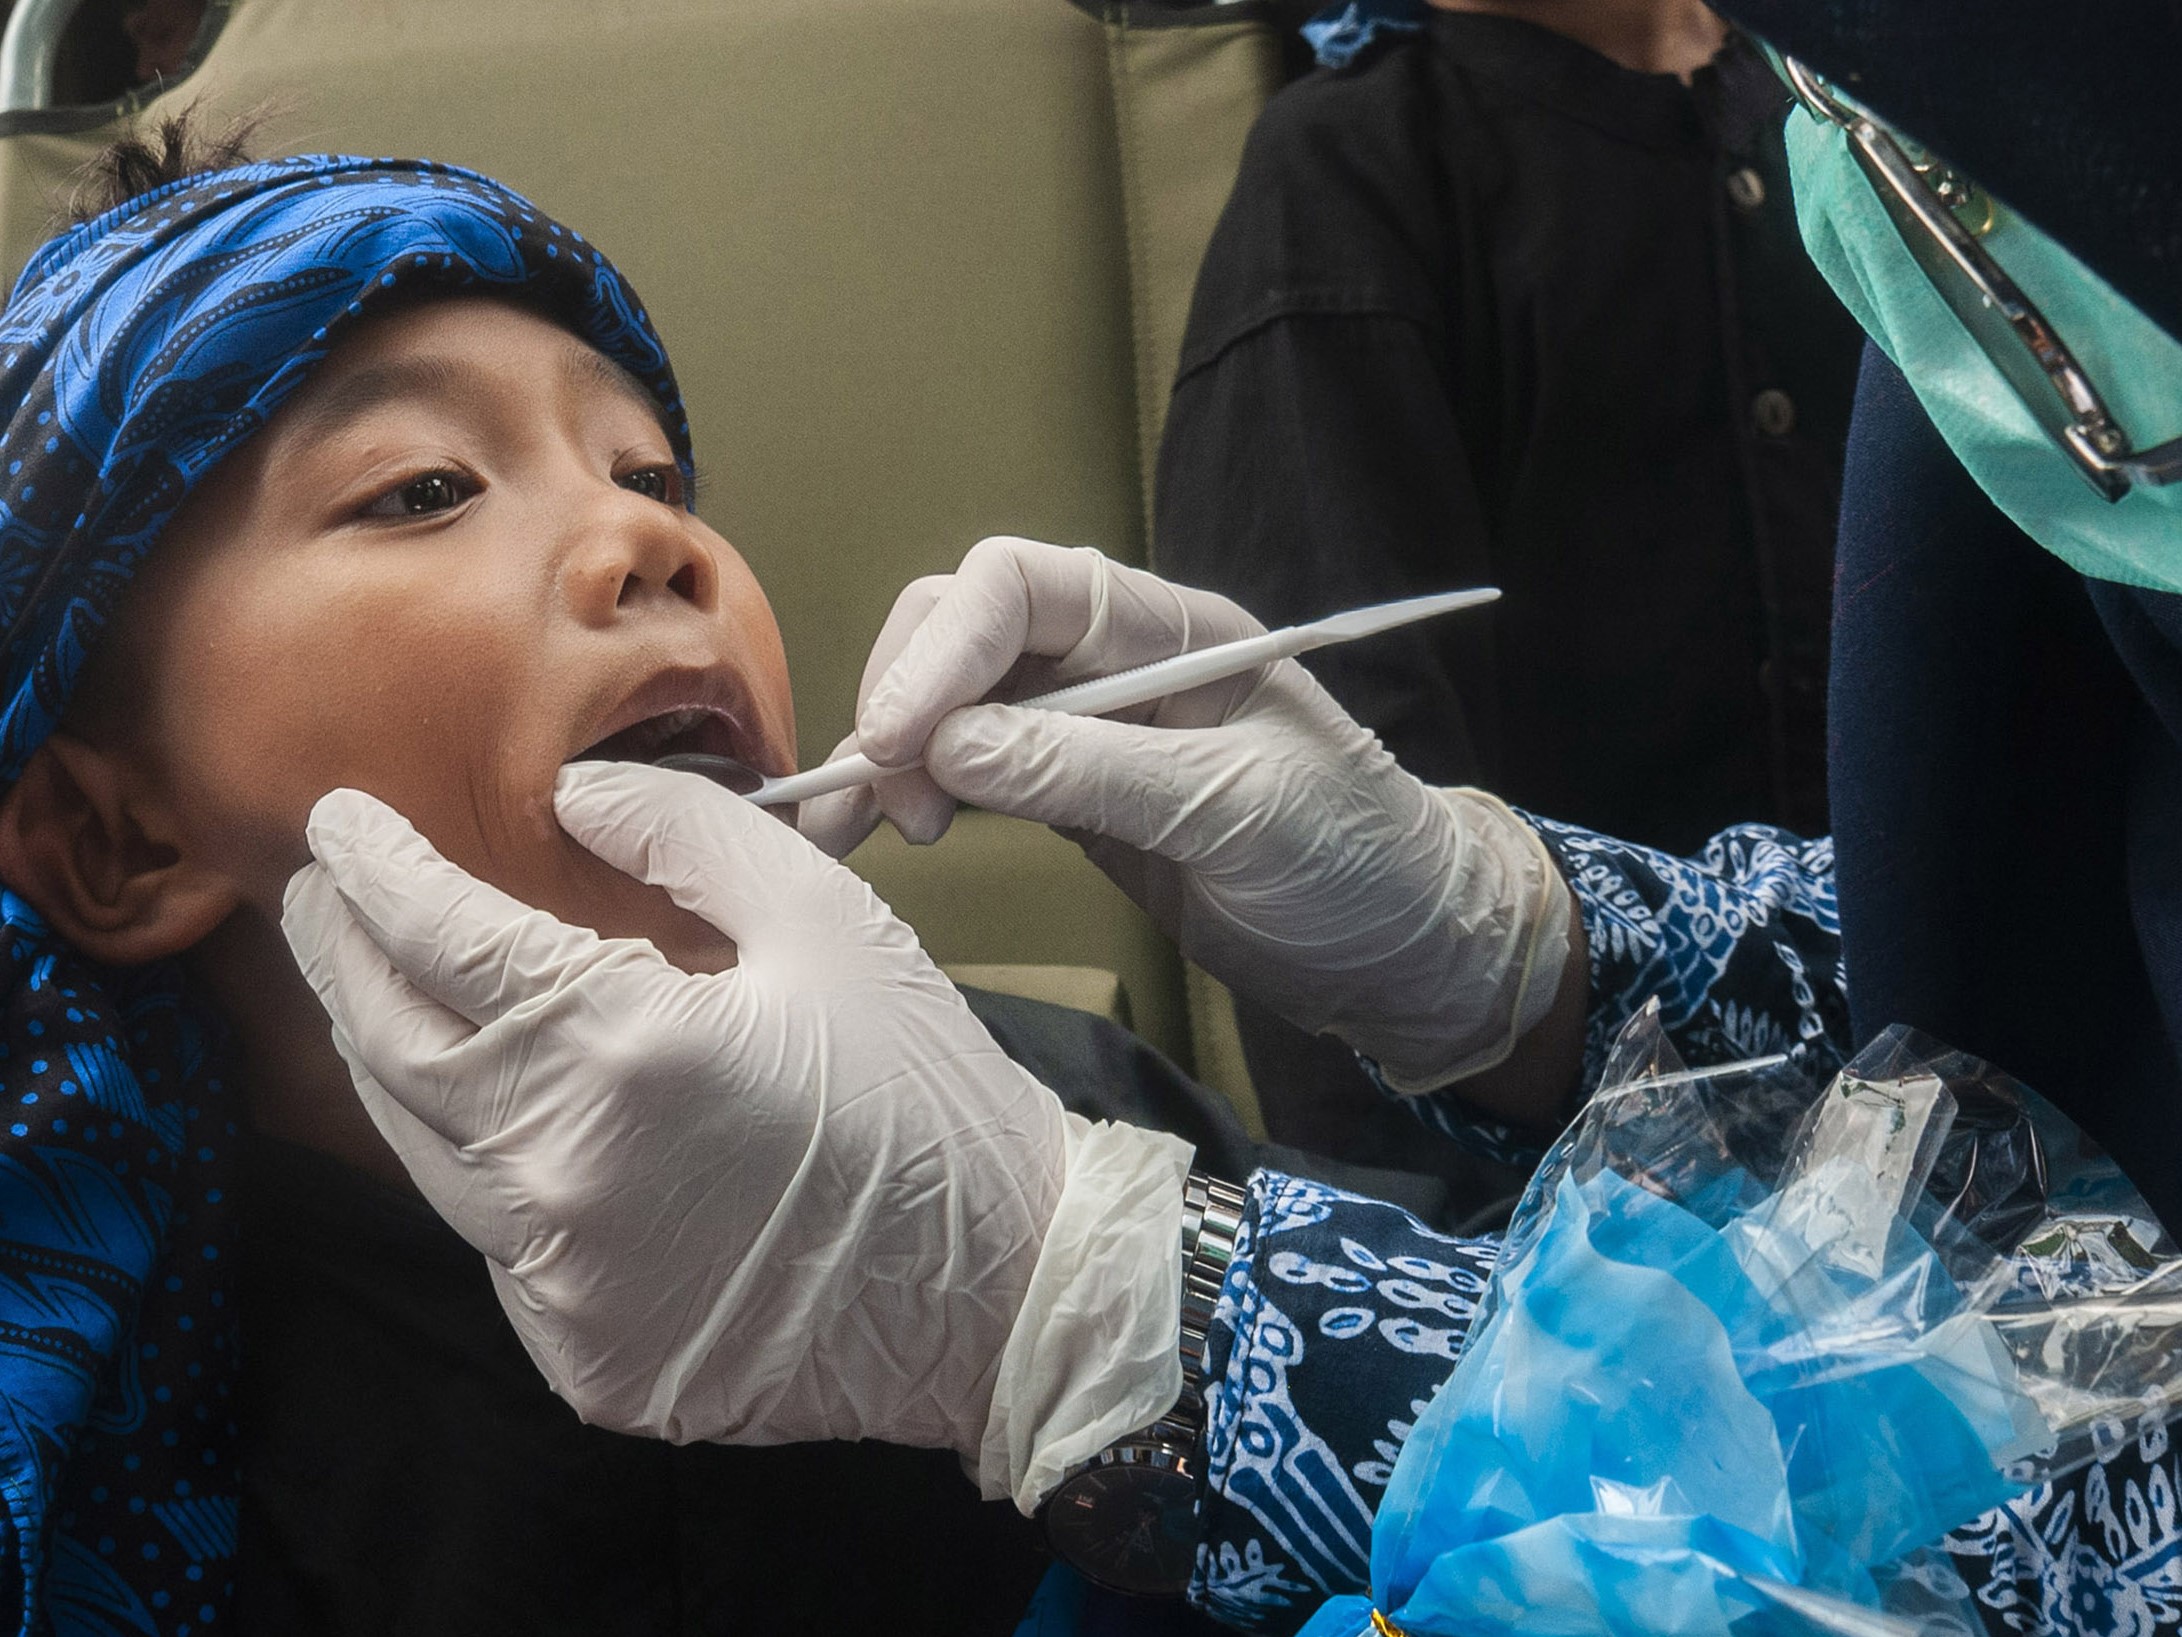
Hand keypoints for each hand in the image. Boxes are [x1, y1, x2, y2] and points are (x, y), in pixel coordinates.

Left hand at [281, 760, 1191, 1506]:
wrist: (1003, 1291)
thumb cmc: (925, 1095)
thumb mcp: (825, 919)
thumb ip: (684, 834)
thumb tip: (574, 799)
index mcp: (623, 1051)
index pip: (442, 941)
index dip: (375, 873)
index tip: (337, 826)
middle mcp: (563, 1178)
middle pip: (393, 1048)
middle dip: (344, 957)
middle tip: (323, 895)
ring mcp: (564, 1288)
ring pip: (424, 1154)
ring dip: (395, 1059)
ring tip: (384, 987)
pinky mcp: (584, 1362)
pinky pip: (492, 1243)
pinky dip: (480, 1165)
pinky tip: (503, 1112)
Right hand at [805, 537, 1572, 1091]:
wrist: (1406, 950)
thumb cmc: (1356, 864)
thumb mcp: (1235, 811)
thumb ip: (1094, 771)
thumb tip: (950, 748)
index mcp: (1173, 632)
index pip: (1022, 587)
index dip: (943, 649)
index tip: (899, 740)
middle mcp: (1120, 664)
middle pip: (965, 631)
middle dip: (903, 697)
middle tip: (878, 798)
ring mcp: (1090, 731)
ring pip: (954, 705)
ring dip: (891, 755)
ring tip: (854, 831)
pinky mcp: (1074, 798)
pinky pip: (972, 773)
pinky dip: (918, 796)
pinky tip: (889, 837)